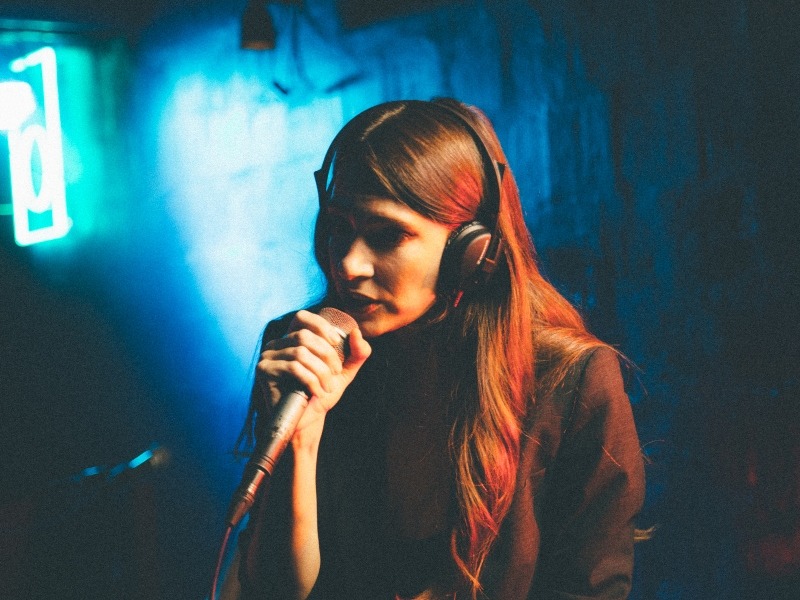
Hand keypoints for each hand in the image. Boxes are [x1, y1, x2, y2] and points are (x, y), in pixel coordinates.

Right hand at [256, 310, 370, 447]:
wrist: (306, 422)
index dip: (321, 326)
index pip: (302, 317)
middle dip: (327, 354)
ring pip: (300, 353)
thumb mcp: (344, 372)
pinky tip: (317, 393)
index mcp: (292, 339)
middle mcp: (277, 344)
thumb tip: (356, 331)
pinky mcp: (264, 370)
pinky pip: (292, 367)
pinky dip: (311, 380)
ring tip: (328, 387)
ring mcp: (268, 356)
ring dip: (321, 371)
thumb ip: (356, 353)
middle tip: (336, 373)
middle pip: (304, 336)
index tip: (337, 342)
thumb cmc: (322, 394)